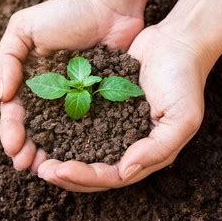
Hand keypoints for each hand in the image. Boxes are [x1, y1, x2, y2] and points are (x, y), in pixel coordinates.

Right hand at [0, 0, 156, 172]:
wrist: (107, 6)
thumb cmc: (64, 13)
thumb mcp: (24, 29)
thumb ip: (6, 60)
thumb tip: (2, 96)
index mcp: (30, 83)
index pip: (16, 113)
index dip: (12, 132)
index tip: (13, 147)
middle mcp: (50, 97)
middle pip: (36, 130)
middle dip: (28, 150)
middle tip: (27, 166)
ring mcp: (75, 103)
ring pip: (60, 135)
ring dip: (51, 153)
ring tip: (46, 170)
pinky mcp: (99, 103)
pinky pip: (89, 127)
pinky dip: (81, 144)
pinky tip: (78, 158)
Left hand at [38, 25, 211, 191]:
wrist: (175, 43)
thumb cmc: (183, 80)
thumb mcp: (182, 118)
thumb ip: (157, 149)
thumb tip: (125, 171)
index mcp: (146, 153)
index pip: (112, 177)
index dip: (85, 177)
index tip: (59, 170)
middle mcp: (127, 145)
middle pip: (94, 171)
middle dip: (67, 174)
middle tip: (42, 169)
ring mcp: (114, 127)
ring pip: (83, 152)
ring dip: (62, 157)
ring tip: (38, 156)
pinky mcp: (104, 108)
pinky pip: (81, 124)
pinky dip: (64, 131)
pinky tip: (46, 128)